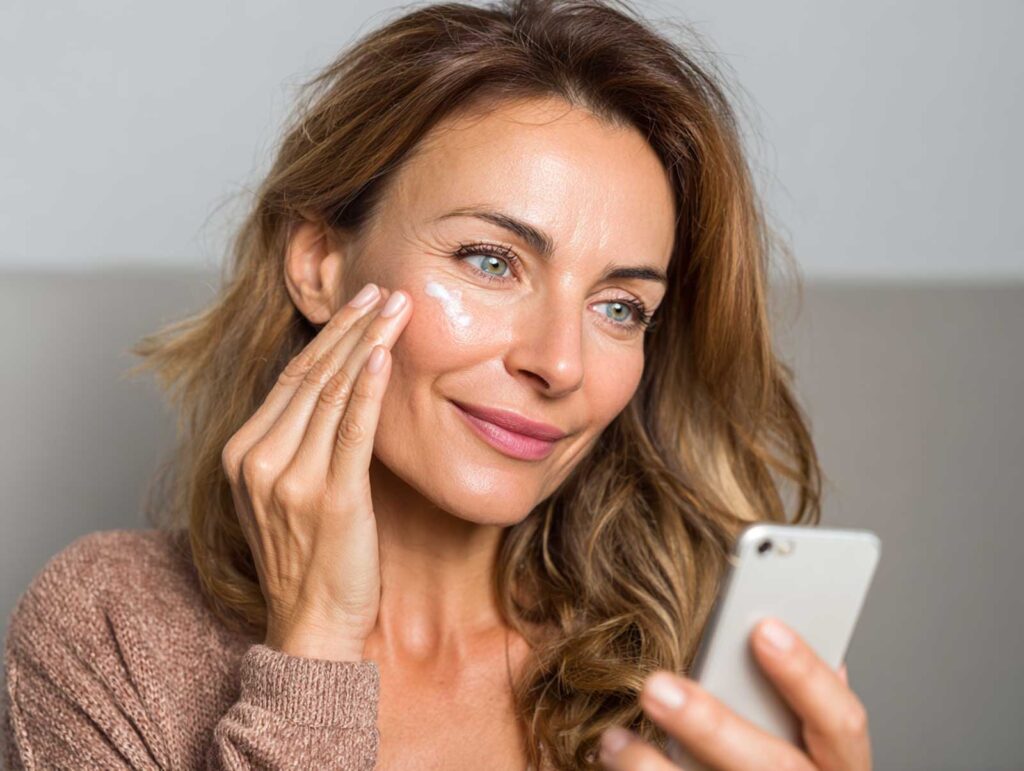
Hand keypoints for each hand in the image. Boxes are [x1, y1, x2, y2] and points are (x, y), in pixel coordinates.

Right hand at [220, 283, 411, 659]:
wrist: (311, 623)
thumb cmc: (307, 557)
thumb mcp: (284, 492)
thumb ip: (296, 442)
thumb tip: (339, 389)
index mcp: (243, 453)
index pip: (291, 377)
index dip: (329, 335)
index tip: (360, 303)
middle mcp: (259, 459)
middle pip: (312, 374)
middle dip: (353, 325)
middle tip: (385, 288)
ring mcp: (291, 478)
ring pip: (334, 392)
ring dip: (369, 342)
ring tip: (397, 308)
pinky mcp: (331, 497)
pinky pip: (352, 429)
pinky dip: (369, 388)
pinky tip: (385, 354)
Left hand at [597, 617, 870, 769]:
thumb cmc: (769, 764)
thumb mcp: (797, 736)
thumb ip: (786, 695)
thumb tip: (761, 623)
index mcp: (838, 764)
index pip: (840, 720)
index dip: (806, 674)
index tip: (764, 628)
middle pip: (773, 765)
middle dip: (712, 725)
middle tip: (655, 687)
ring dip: (655, 769)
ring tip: (612, 738)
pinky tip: (610, 757)